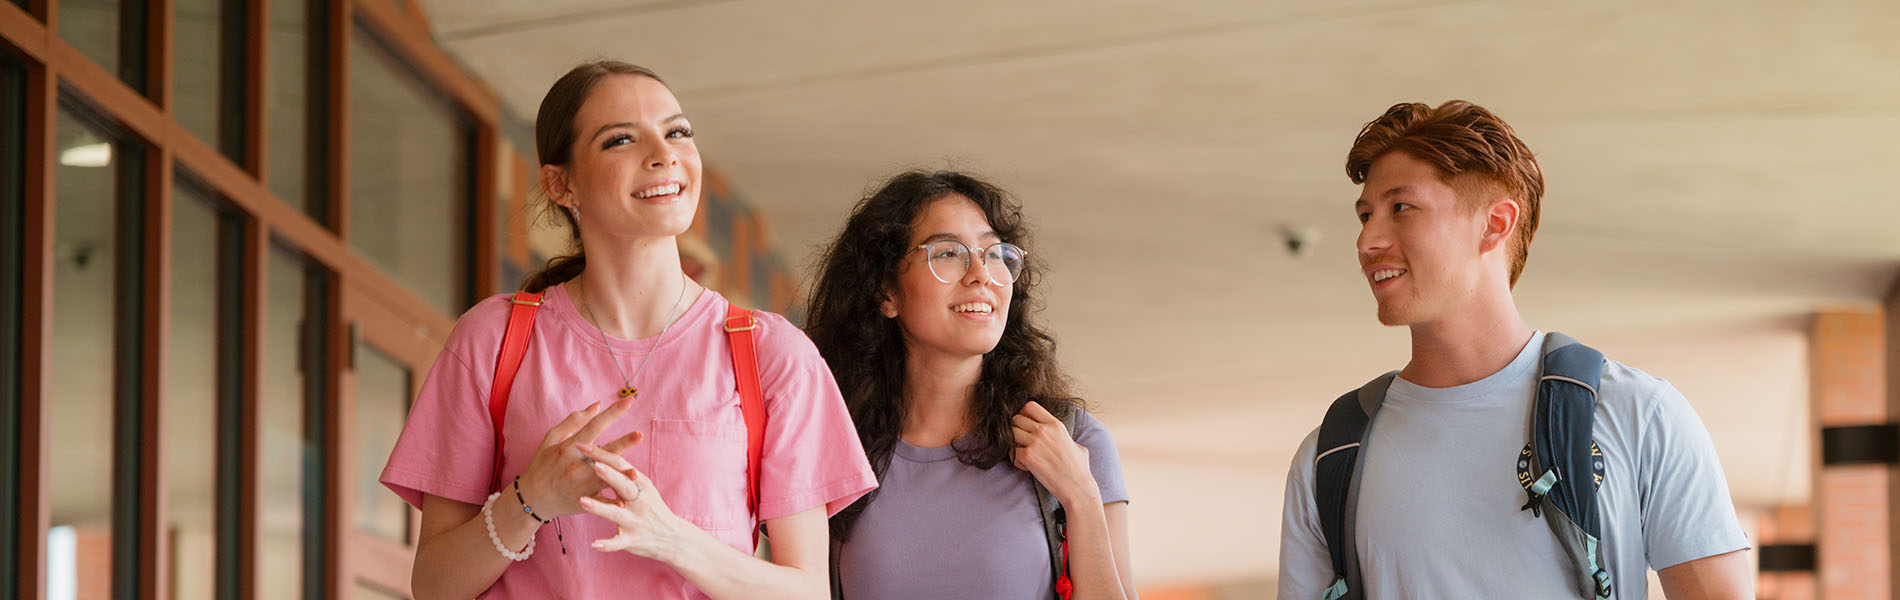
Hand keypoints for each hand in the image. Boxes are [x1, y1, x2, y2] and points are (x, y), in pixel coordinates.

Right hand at [516, 396, 644, 518]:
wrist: (532, 498)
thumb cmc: (543, 465)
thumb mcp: (551, 439)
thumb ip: (574, 421)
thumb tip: (598, 405)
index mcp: (569, 447)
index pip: (594, 426)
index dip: (613, 413)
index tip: (629, 401)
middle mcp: (576, 465)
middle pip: (604, 452)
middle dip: (623, 443)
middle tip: (640, 435)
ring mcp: (581, 484)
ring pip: (606, 478)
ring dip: (622, 475)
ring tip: (637, 473)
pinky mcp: (585, 500)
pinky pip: (603, 501)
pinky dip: (614, 501)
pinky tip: (626, 499)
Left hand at [577, 444, 685, 560]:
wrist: (673, 537)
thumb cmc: (653, 509)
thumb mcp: (644, 489)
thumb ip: (626, 476)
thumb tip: (603, 456)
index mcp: (641, 485)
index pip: (621, 465)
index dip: (603, 454)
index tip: (583, 445)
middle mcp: (640, 501)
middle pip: (623, 485)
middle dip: (608, 474)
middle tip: (593, 464)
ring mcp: (636, 521)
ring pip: (616, 513)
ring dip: (599, 507)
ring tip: (582, 501)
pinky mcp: (632, 540)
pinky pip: (618, 542)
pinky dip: (607, 544)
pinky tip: (594, 544)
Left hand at [1011, 402, 1100, 506]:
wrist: (1078, 488)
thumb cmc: (1080, 470)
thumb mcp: (1077, 446)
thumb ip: (1065, 438)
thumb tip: (1064, 438)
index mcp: (1056, 424)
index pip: (1030, 406)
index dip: (1024, 414)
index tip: (1027, 426)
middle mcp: (1044, 430)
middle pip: (1016, 418)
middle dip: (1016, 430)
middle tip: (1022, 443)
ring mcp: (1035, 442)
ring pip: (1010, 433)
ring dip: (1014, 444)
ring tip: (1024, 455)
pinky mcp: (1028, 456)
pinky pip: (1011, 452)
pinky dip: (1016, 460)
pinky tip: (1027, 467)